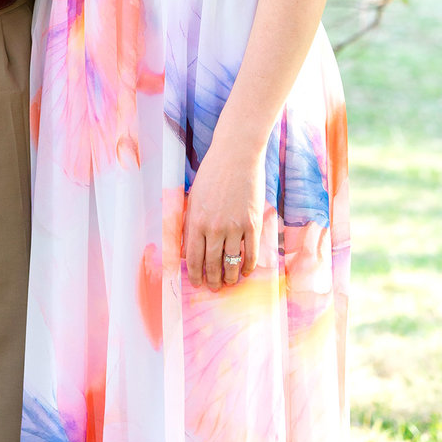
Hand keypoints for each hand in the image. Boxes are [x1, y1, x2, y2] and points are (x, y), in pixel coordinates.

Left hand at [183, 143, 262, 288]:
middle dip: (213, 280)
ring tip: (230, 282)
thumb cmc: (213, 172)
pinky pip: (251, 252)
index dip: (196, 275)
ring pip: (232, 262)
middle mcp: (214, 228)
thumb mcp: (194, 197)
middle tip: (214, 287)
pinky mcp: (252, 223)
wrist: (237, 154)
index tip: (198, 283)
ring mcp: (235, 227)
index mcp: (196, 222)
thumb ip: (191, 224)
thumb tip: (188, 250)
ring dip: (231, 277)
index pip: (194, 259)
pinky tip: (247, 271)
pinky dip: (249, 265)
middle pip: (213, 264)